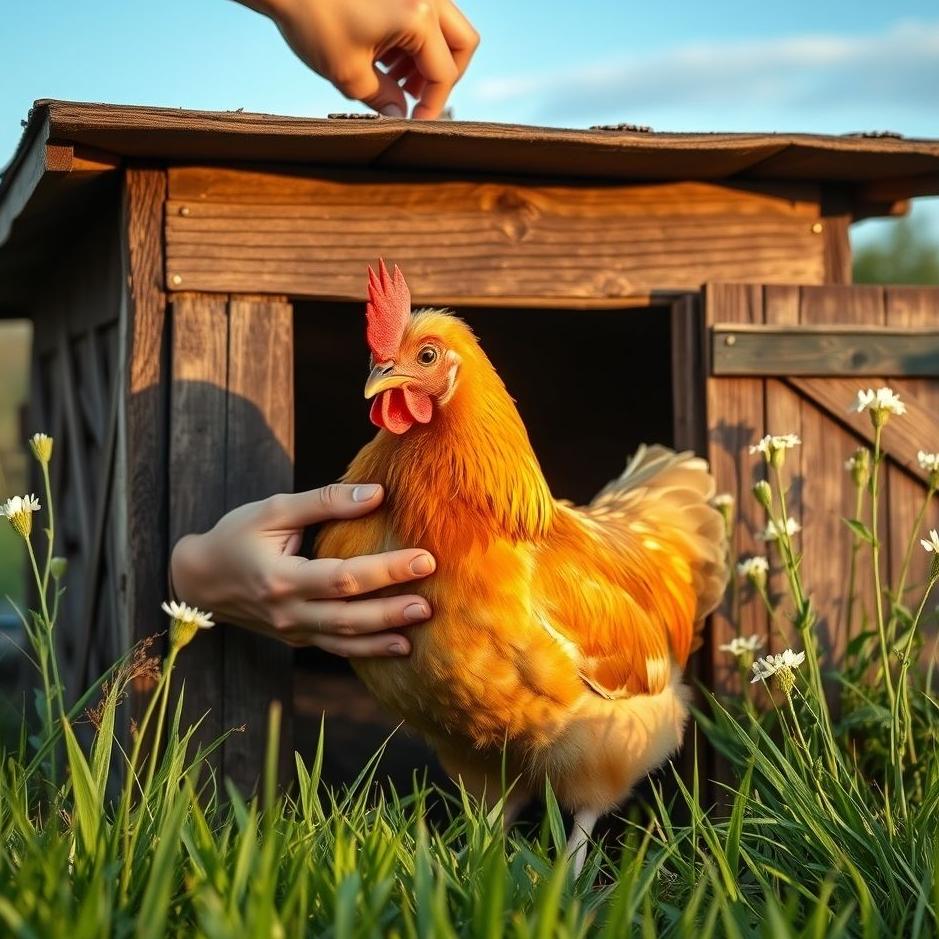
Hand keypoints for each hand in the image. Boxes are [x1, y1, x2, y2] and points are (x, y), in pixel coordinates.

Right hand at [170, 483, 434, 655]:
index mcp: (281, 578)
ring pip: (344, 641)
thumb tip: (376, 493)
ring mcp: (292, 631)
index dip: (386, 571)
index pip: (343, 578)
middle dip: (393, 610)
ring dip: (384, 638)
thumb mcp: (273, 509)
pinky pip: (336, 648)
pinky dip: (366, 650)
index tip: (424, 559)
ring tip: (421, 630)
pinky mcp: (296, 639)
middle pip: (349, 617)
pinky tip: (397, 646)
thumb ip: (324, 502)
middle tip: (432, 603)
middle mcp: (288, 612)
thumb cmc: (237, 536)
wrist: (199, 579)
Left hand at [241, 0, 478, 118]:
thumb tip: (401, 117)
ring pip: (446, 28)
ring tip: (394, 79)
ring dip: (427, 59)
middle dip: (443, 77)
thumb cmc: (312, 19)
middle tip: (415, 97)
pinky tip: (385, 56)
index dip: (432, 106)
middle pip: (461, 44)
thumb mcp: (349, 73)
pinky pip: (425, 15)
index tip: (416, 123)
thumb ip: (383, 99)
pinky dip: (414, 40)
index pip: (444, 73)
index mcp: (418, 17)